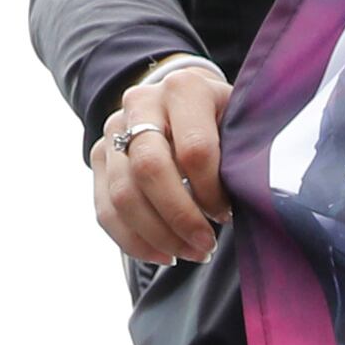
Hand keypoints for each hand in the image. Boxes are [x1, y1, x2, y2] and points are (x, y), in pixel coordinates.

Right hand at [91, 57, 230, 265]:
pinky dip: (135, 242)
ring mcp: (114, 129)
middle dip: (180, 218)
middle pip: (149, 169)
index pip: (194, 150)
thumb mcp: (240, 125)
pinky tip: (165, 255)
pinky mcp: (99, 157)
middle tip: (207, 246)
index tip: (227, 213)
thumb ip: (241, 156)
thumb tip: (246, 202)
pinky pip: (106, 210)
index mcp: (184, 89)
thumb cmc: (222, 121)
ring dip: (158, 236)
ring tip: (190, 253)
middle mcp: (141, 103)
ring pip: (123, 195)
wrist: (184, 101)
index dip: (211, 192)